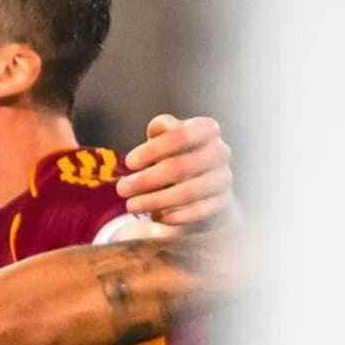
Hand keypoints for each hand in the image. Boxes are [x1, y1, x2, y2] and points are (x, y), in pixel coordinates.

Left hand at [116, 114, 234, 224]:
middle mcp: (220, 152)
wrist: (200, 183)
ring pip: (188, 192)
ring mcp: (223, 178)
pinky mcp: (222, 202)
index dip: (153, 149)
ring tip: (131, 206)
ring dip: (155, 200)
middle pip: (181, 166)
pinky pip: (197, 212)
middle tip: (121, 189)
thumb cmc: (175, 154)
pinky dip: (174, 215)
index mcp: (206, 129)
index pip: (181, 135)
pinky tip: (156, 216)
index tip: (129, 163)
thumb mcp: (164, 137)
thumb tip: (159, 127)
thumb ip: (161, 129)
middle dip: (146, 180)